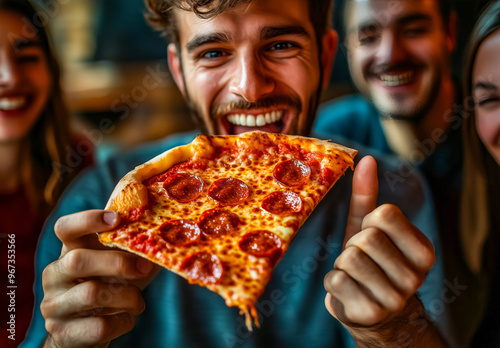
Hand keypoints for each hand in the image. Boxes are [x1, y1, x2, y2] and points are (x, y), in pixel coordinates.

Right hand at [41, 210, 159, 347]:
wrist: (87, 334)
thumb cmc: (111, 289)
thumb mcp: (121, 266)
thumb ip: (136, 247)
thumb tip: (165, 225)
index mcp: (69, 252)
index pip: (64, 228)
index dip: (87, 220)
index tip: (117, 218)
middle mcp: (54, 275)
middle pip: (77, 260)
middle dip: (117, 263)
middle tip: (144, 268)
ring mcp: (54, 305)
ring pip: (91, 294)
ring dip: (127, 296)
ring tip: (138, 302)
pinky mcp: (62, 333)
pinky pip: (99, 326)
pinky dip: (123, 322)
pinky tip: (126, 318)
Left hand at [324, 156, 443, 346]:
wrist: (373, 313)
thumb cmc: (370, 262)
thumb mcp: (369, 228)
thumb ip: (367, 196)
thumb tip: (366, 159)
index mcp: (423, 250)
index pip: (384, 214)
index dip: (369, 222)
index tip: (373, 236)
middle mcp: (416, 276)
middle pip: (365, 237)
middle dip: (353, 245)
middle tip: (362, 260)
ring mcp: (394, 298)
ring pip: (349, 258)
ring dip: (342, 264)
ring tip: (355, 275)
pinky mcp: (370, 313)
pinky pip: (336, 280)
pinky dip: (334, 282)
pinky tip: (348, 290)